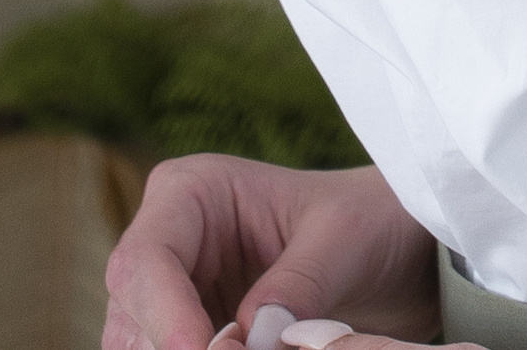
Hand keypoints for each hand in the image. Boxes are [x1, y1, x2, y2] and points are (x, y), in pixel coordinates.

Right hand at [104, 158, 452, 349]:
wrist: (393, 246)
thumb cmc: (369, 218)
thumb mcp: (345, 239)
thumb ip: (298, 284)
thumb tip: (249, 337)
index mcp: (191, 192)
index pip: (145, 261)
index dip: (165, 317)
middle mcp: (169, 242)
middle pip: (133, 317)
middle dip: (176, 349)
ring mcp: (173, 294)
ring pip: (139, 349)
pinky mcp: (189, 334)